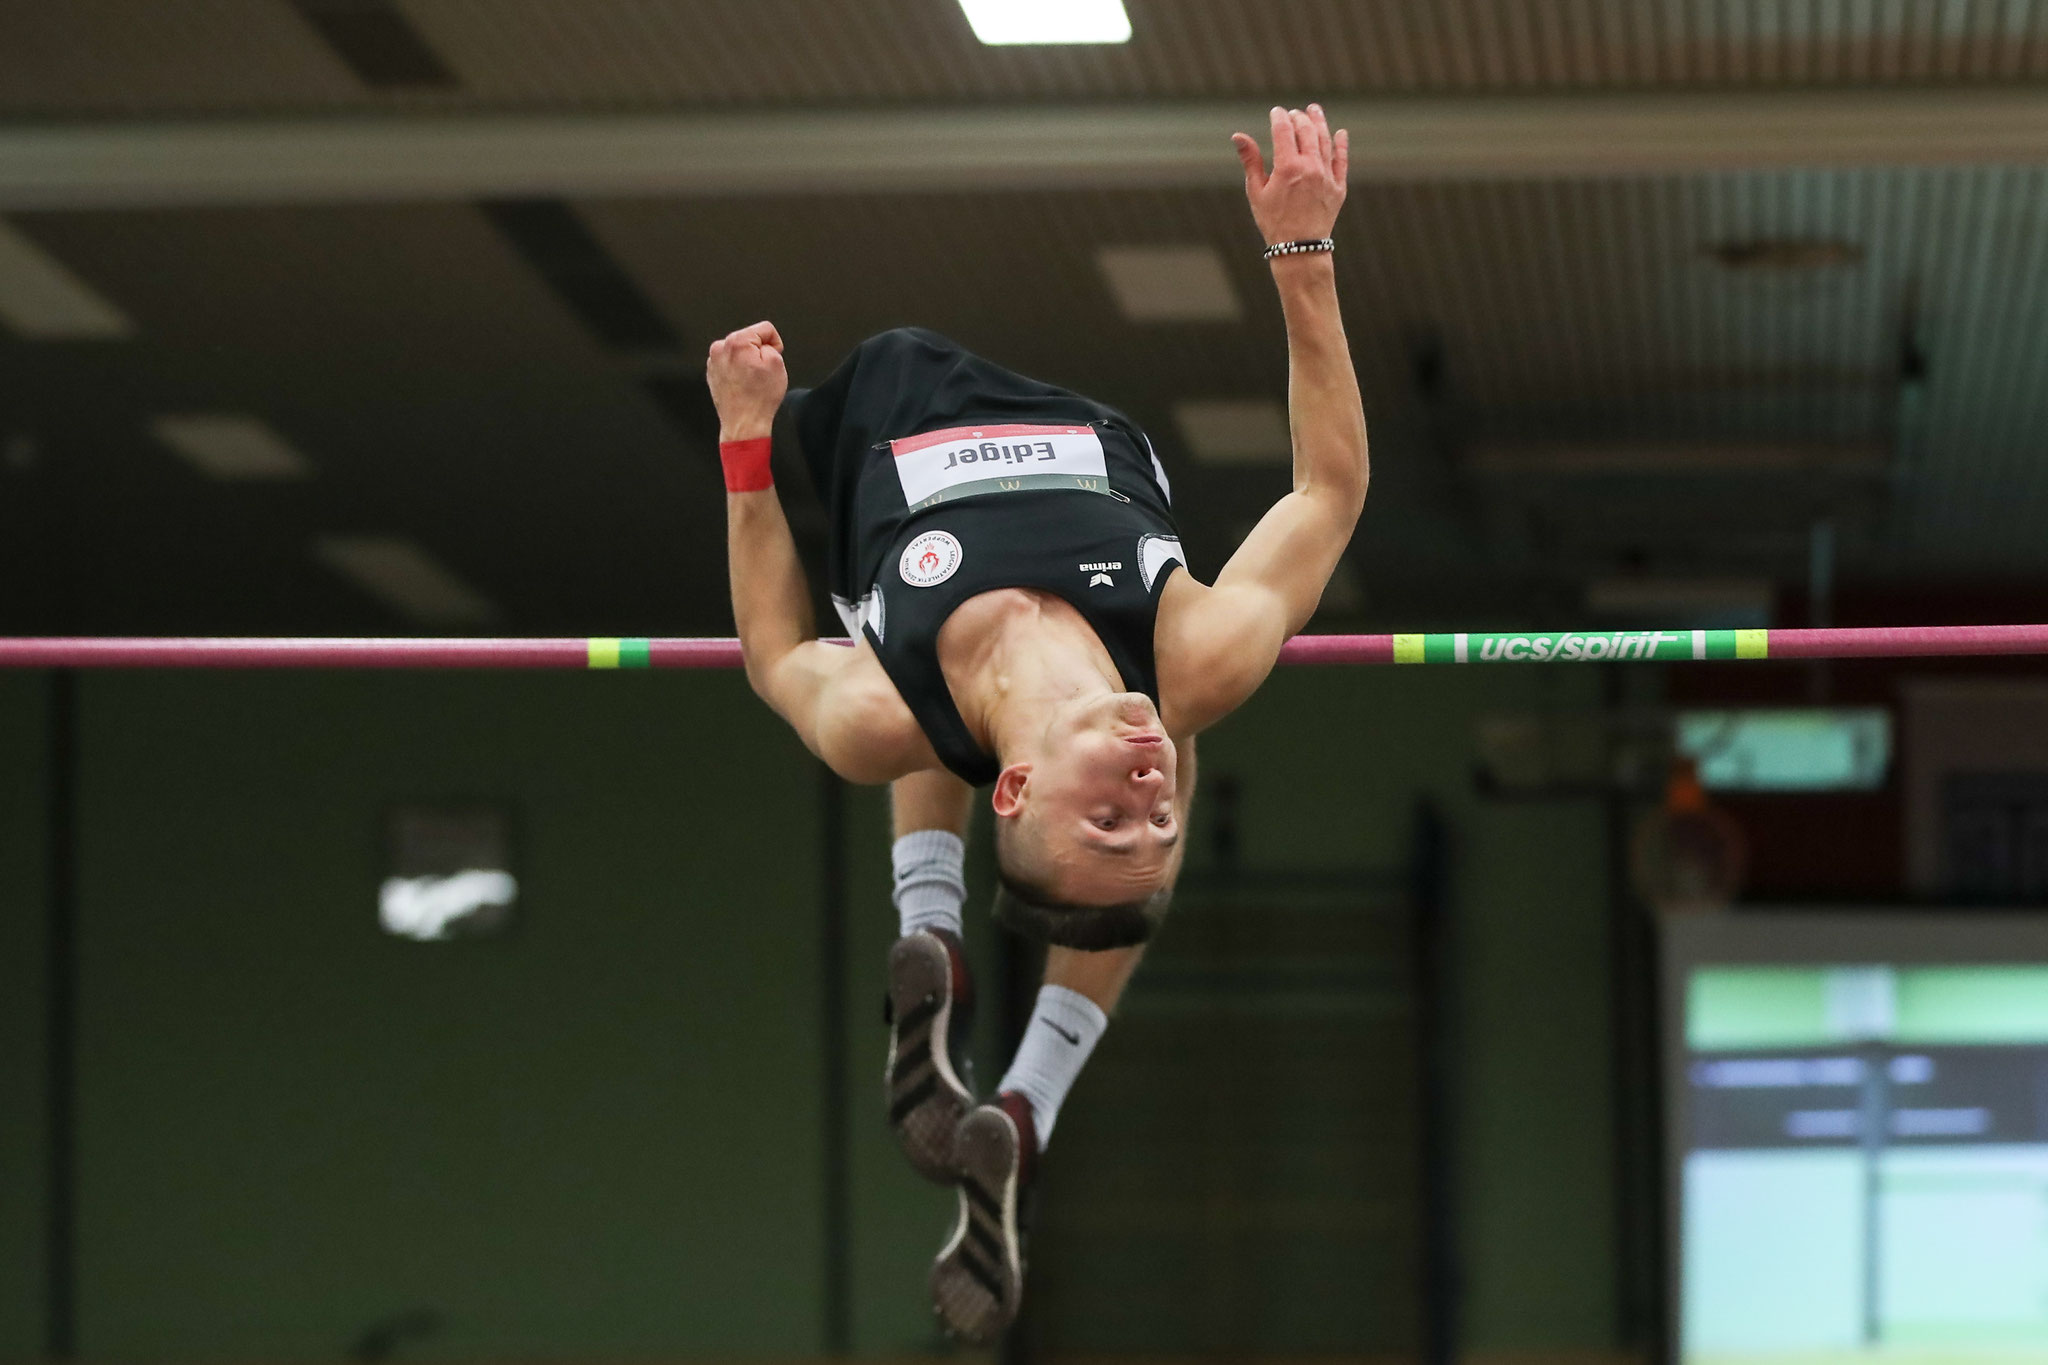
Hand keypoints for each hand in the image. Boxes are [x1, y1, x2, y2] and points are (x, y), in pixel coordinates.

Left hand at [706, 321, 787, 441]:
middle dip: (759, 352)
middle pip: (750, 339)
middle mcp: (721, 348)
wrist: (744, 423)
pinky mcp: (712, 373)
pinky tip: (743, 385)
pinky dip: (739, 371)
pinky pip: (731, 364)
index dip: (775, 343)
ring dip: (748, 362)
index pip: (765, 328)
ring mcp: (714, 361)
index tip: (774, 357)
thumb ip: (771, 345)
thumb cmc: (759, 399)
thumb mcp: (777, 364)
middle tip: (762, 373)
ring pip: (740, 352)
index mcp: (737, 342)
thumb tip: (763, 346)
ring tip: (752, 381)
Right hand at [1231, 104, 1347, 248]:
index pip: (1284, 130)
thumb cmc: (1273, 222)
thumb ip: (1250, 160)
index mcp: (1287, 167)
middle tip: (1294, 113)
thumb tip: (1238, 136)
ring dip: (1319, 122)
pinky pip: (1341, 160)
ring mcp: (1327, 176)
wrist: (1299, 249)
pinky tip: (1340, 133)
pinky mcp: (1339, 187)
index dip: (1279, 117)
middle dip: (1299, 117)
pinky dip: (1341, 145)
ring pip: (1325, 140)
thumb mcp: (1256, 191)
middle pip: (1306, 130)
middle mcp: (1310, 167)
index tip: (1276, 112)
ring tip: (1314, 110)